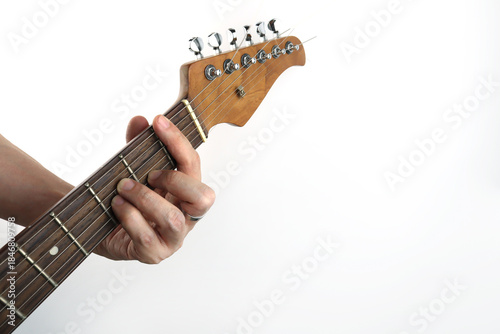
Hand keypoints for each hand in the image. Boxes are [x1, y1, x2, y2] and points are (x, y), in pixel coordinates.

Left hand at [94, 115, 214, 263]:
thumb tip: (140, 121)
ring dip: (144, 197)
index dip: (178, 142)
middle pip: (203, 198)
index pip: (193, 165)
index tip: (158, 122)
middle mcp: (187, 216)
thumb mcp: (133, 169)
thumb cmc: (126, 200)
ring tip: (122, 188)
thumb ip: (137, 146)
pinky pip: (146, 236)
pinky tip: (116, 206)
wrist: (102, 231)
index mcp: (187, 193)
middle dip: (174, 180)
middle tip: (149, 174)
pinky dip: (129, 216)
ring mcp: (173, 238)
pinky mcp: (154, 254)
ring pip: (172, 218)